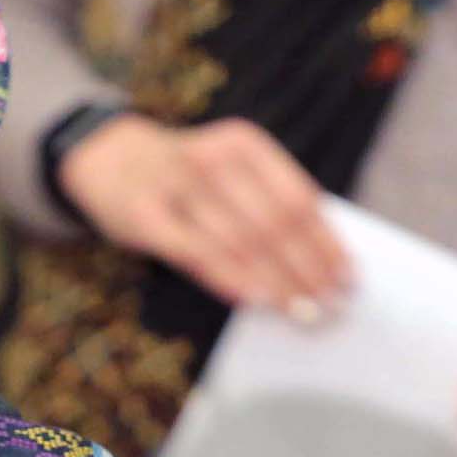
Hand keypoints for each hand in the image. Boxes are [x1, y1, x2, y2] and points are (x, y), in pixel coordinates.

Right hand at [56, 114, 351, 320]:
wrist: (108, 158)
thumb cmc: (186, 177)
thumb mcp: (230, 170)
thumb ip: (270, 202)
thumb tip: (322, 259)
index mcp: (244, 144)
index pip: (298, 199)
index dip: (326, 242)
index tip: (347, 278)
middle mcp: (213, 159)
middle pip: (274, 224)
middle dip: (308, 270)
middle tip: (329, 306)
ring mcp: (177, 185)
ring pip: (240, 242)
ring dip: (276, 282)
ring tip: (302, 312)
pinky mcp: (146, 215)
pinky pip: (197, 253)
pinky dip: (230, 278)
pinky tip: (256, 300)